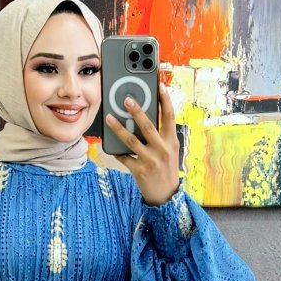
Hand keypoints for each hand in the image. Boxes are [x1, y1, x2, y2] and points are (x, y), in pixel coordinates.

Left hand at [104, 80, 181, 204]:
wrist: (166, 195)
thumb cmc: (166, 168)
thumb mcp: (169, 149)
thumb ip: (160, 134)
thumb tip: (145, 116)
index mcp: (171, 140)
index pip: (170, 116)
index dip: (165, 99)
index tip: (160, 85)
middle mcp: (163, 149)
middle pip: (148, 125)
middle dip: (136, 111)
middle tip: (126, 99)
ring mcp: (151, 160)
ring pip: (132, 140)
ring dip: (119, 128)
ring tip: (109, 118)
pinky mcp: (140, 170)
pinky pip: (124, 157)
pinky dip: (116, 150)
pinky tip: (109, 143)